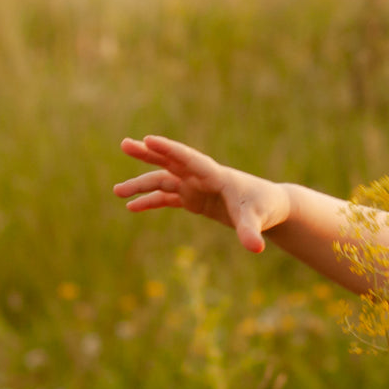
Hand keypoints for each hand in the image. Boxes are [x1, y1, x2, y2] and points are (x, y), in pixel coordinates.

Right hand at [116, 135, 289, 252]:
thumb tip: (255, 248)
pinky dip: (151, 202)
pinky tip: (132, 207)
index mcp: (216, 175)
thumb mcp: (258, 219)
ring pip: (164, 181)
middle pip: (171, 162)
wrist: (271, 207)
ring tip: (117, 192)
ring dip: (142, 185)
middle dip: (148, 154)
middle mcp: (202, 177)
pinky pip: (168, 198)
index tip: (148, 139)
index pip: (190, 159)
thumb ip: (251, 231)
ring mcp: (197, 187)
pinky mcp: (195, 199)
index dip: (170, 149)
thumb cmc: (266, 207)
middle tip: (124, 145)